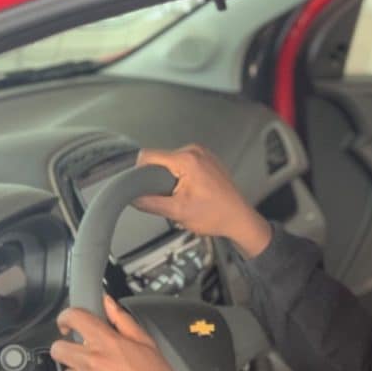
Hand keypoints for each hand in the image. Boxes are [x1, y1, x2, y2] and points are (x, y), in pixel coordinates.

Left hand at [49, 295, 218, 370]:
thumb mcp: (147, 345)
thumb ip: (123, 322)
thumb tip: (108, 304)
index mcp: (107, 344)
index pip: (74, 318)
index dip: (66, 318)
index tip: (67, 323)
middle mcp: (92, 364)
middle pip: (58, 349)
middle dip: (67, 350)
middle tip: (83, 356)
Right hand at [134, 145, 272, 256]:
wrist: (240, 220)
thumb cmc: (213, 216)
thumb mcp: (177, 212)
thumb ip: (150, 203)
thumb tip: (131, 197)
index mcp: (186, 159)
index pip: (148, 156)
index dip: (139, 171)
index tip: (139, 187)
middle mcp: (194, 150)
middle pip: (161, 159)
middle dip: (158, 178)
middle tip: (167, 197)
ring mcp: (204, 153)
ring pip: (173, 163)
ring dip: (171, 178)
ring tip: (182, 196)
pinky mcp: (209, 160)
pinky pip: (186, 164)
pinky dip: (183, 177)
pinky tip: (192, 193)